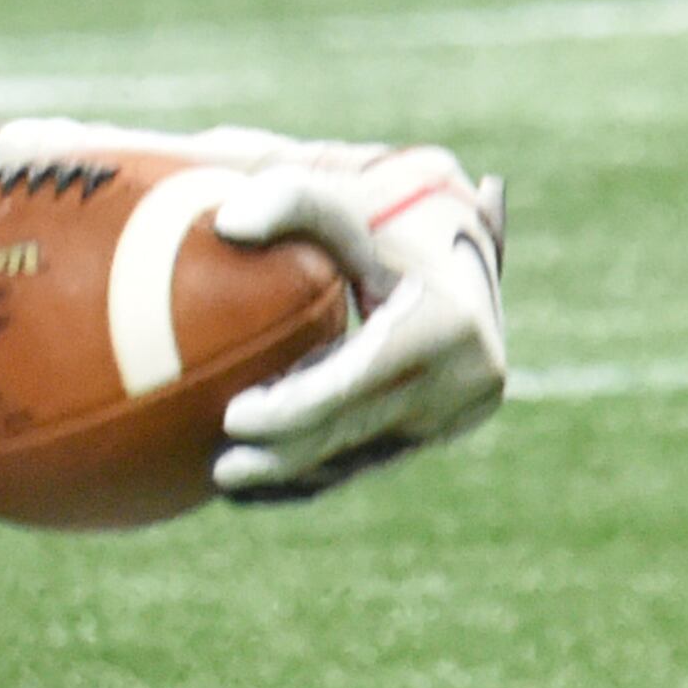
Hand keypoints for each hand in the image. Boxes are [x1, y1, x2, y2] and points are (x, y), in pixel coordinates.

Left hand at [208, 149, 507, 499]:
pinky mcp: (444, 427)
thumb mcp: (333, 198)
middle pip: (358, 425)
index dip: (296, 405)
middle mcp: (468, 374)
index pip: (358, 378)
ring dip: (297, 473)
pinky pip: (373, 461)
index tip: (232, 417)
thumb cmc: (374, 215)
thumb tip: (228, 225)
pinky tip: (255, 490)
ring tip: (226, 479)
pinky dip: (317, 475)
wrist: (441, 240)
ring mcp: (461, 408)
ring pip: (364, 452)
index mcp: (449, 323)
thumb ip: (283, 200)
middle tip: (220, 465)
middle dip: (287, 452)